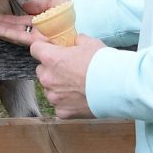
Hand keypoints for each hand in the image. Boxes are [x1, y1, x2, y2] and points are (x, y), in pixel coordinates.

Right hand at [0, 0, 73, 47]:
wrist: (93, 16)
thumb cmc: (78, 8)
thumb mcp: (58, 1)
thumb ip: (41, 5)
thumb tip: (25, 6)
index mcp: (43, 23)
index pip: (20, 23)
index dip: (5, 20)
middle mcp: (40, 32)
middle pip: (14, 29)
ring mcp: (41, 36)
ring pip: (14, 32)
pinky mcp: (44, 38)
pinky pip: (21, 34)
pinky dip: (6, 30)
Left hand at [0, 4, 102, 118]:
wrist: (117, 87)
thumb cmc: (103, 63)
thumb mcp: (89, 42)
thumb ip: (76, 41)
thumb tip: (74, 42)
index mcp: (51, 58)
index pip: (35, 49)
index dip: (43, 48)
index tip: (51, 49)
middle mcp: (48, 78)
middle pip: (41, 70)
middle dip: (51, 69)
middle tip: (68, 69)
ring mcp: (54, 97)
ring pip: (49, 89)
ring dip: (58, 87)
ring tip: (76, 85)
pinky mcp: (63, 111)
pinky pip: (59, 105)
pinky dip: (67, 102)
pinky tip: (80, 98)